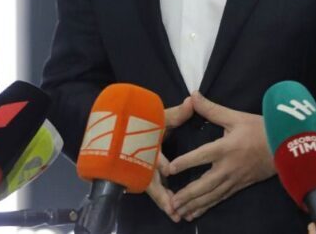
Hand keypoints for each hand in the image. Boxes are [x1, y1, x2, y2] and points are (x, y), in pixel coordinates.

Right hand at [146, 97, 193, 222]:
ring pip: (151, 188)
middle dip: (160, 194)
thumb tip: (191, 101)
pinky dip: (161, 199)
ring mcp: (141, 169)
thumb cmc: (143, 122)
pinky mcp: (143, 176)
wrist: (124, 127)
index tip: (167, 170)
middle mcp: (142, 160)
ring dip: (162, 201)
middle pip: (149, 179)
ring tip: (175, 215)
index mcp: (146, 144)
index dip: (159, 162)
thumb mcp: (159, 117)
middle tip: (172, 207)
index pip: (151, 154)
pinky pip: (152, 189)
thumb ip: (176, 114)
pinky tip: (172, 211)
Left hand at [168, 91, 275, 220]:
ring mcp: (233, 180)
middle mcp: (228, 167)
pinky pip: (219, 199)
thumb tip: (192, 95)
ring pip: (211, 196)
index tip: (169, 169)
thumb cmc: (260, 129)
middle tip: (170, 202)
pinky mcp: (238, 187)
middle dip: (187, 194)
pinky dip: (206, 207)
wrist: (285, 147)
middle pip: (205, 184)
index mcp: (226, 148)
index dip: (185, 162)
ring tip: (178, 211)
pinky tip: (194, 213)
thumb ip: (211, 109)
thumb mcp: (236, 117)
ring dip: (194, 204)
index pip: (202, 156)